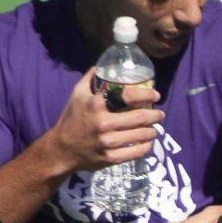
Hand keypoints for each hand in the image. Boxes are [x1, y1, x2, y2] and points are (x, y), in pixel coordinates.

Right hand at [46, 71, 163, 173]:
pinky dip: (146, 147)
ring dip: (152, 131)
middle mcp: (103, 123)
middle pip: (140, 117)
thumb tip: (102, 64)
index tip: (156, 95)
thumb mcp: (77, 94)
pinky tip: (147, 143)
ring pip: (141, 135)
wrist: (61, 149)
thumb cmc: (71, 119)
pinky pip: (135, 152)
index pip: (129, 96)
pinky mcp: (110, 158)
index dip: (147, 95)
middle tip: (160, 114)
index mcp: (97, 104)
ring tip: (154, 129)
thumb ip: (90, 78)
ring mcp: (107, 142)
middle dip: (155, 115)